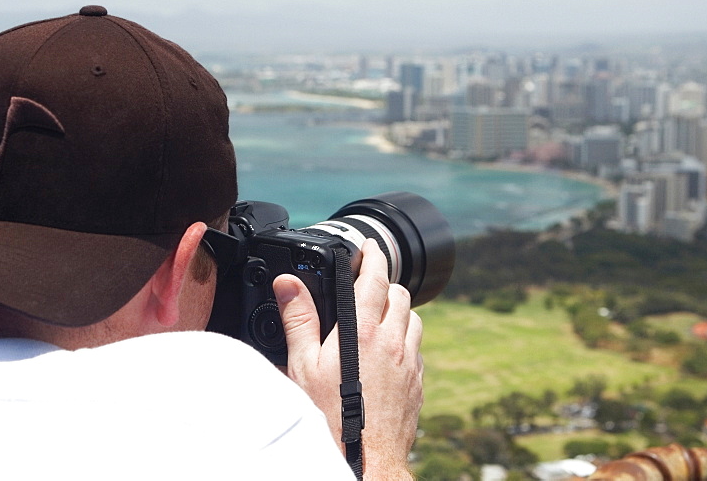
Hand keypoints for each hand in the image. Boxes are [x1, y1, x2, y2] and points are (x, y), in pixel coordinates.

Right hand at [274, 239, 422, 479]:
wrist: (365, 460)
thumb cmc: (329, 417)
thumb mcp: (302, 366)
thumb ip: (299, 320)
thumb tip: (287, 284)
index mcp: (363, 332)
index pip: (375, 278)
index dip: (373, 256)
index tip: (370, 246)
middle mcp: (393, 342)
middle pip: (400, 295)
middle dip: (384, 284)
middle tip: (366, 287)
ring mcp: (410, 363)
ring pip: (414, 320)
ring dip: (398, 312)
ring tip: (377, 319)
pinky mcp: (418, 383)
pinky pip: (417, 350)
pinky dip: (405, 340)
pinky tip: (387, 354)